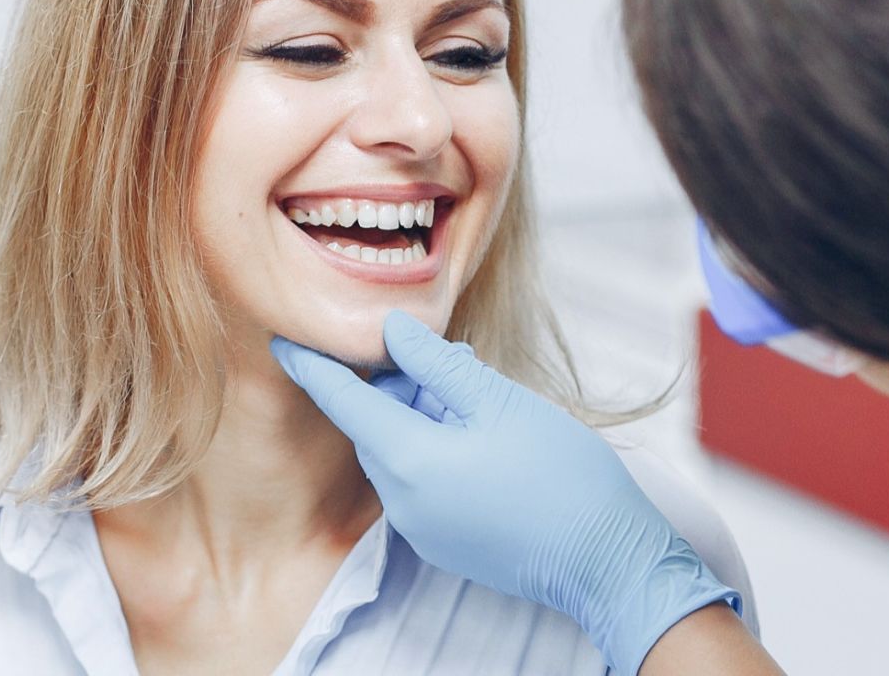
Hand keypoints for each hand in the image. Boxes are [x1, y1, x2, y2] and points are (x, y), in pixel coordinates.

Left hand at [271, 310, 739, 675]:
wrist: (607, 558)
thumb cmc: (559, 474)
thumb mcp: (496, 400)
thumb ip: (433, 362)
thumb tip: (389, 330)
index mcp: (407, 460)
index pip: (341, 401)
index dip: (310, 365)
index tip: (281, 339)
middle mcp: (401, 501)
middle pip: (376, 425)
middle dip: (401, 386)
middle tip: (449, 358)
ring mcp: (421, 529)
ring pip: (401, 452)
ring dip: (424, 417)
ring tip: (480, 398)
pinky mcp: (444, 543)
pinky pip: (421, 483)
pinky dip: (436, 451)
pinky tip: (484, 437)